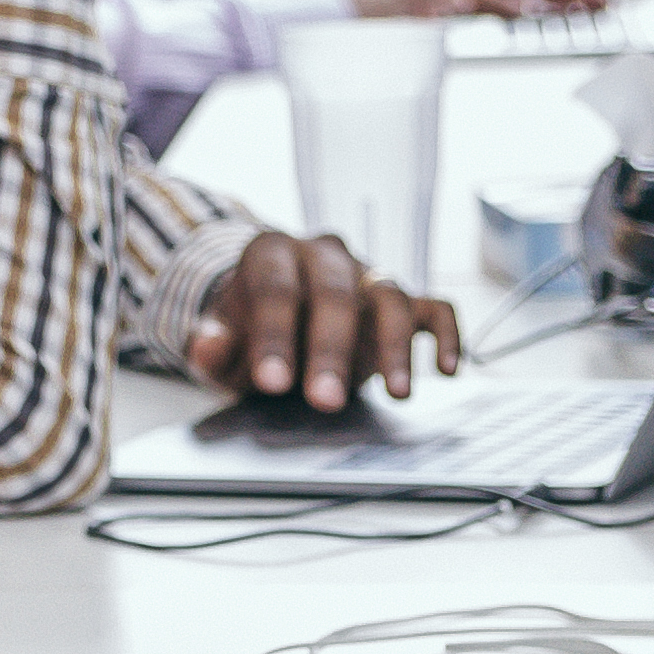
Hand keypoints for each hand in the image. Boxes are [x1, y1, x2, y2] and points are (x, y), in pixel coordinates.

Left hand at [183, 229, 462, 405]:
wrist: (274, 313)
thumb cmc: (247, 330)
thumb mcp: (219, 342)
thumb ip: (211, 344)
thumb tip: (206, 344)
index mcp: (271, 253)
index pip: (275, 289)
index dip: (274, 336)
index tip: (273, 382)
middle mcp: (324, 254)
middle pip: (335, 292)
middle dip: (331, 350)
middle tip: (325, 400)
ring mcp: (365, 273)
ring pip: (390, 295)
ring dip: (394, 345)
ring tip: (398, 393)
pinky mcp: (400, 298)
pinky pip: (433, 306)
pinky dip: (444, 335)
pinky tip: (447, 370)